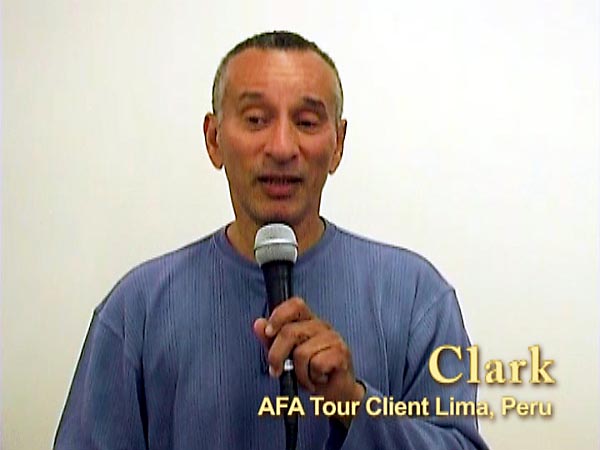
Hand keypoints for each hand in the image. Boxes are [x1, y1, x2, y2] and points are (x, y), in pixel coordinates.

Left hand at [253, 297, 364, 425]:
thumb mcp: (285, 356)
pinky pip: (317, 364)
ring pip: (302, 352)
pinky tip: (318, 379)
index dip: (279, 315)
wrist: (336, 393)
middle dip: (276, 356)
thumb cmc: (311, 372)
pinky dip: (313, 378)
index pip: (294, 305)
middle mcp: (321, 326)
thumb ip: (271, 340)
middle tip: (276, 371)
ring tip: (306, 377)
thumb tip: (259, 324)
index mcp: (308, 321)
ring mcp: (333, 338)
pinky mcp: (341, 354)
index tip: (269, 333)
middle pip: (290, 332)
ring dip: (299, 373)